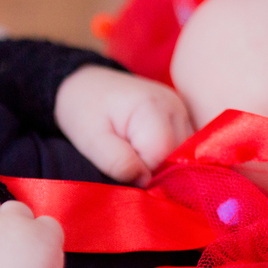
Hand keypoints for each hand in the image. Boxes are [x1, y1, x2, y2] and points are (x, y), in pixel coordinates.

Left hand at [55, 64, 194, 185]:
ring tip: (131, 151)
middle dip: (152, 169)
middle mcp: (176, 107)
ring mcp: (183, 111)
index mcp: (153, 107)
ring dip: (160, 164)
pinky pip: (183, 148)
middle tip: (123, 158)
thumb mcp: (91, 139)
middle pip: (177, 156)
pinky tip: (143, 150)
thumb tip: (145, 182)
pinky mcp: (183, 118)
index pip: (161, 155)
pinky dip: (166, 157)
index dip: (142, 172)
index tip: (120, 167)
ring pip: (183, 154)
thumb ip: (117, 162)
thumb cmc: (84, 111)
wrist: (86, 86)